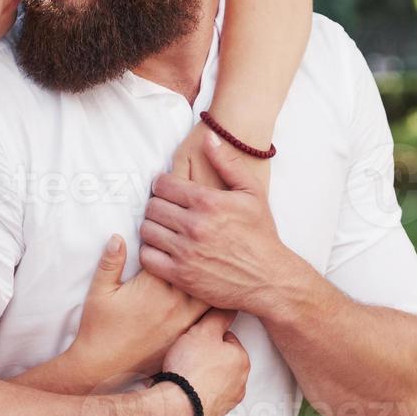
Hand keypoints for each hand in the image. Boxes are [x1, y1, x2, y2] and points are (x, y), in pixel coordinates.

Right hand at [69, 234, 209, 384]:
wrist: (102, 368)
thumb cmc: (99, 329)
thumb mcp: (100, 291)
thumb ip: (111, 262)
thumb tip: (118, 237)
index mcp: (152, 286)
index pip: (176, 255)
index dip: (181, 244)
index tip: (182, 237)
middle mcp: (172, 302)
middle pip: (199, 272)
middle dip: (202, 260)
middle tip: (209, 249)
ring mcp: (182, 321)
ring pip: (209, 295)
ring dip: (212, 282)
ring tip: (219, 271)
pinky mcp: (185, 337)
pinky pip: (209, 318)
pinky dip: (214, 306)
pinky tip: (219, 298)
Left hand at [141, 131, 299, 314]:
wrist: (269, 279)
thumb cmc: (261, 235)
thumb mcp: (252, 192)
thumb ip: (227, 163)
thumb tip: (209, 137)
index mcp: (208, 202)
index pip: (163, 184)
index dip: (162, 185)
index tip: (167, 190)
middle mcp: (194, 225)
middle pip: (152, 207)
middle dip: (157, 205)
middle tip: (166, 210)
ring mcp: (185, 252)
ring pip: (147, 230)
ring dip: (152, 227)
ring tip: (164, 228)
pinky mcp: (180, 276)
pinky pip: (148, 257)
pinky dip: (151, 252)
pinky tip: (162, 249)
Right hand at [161, 308, 249, 415]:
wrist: (178, 410)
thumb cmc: (191, 370)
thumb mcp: (203, 331)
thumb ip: (218, 316)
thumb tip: (229, 306)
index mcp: (242, 360)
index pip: (227, 338)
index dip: (207, 336)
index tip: (194, 339)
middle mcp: (239, 383)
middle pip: (219, 360)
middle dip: (203, 357)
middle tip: (186, 355)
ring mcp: (227, 402)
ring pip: (211, 380)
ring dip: (197, 376)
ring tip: (180, 372)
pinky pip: (203, 397)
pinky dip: (193, 393)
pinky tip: (180, 389)